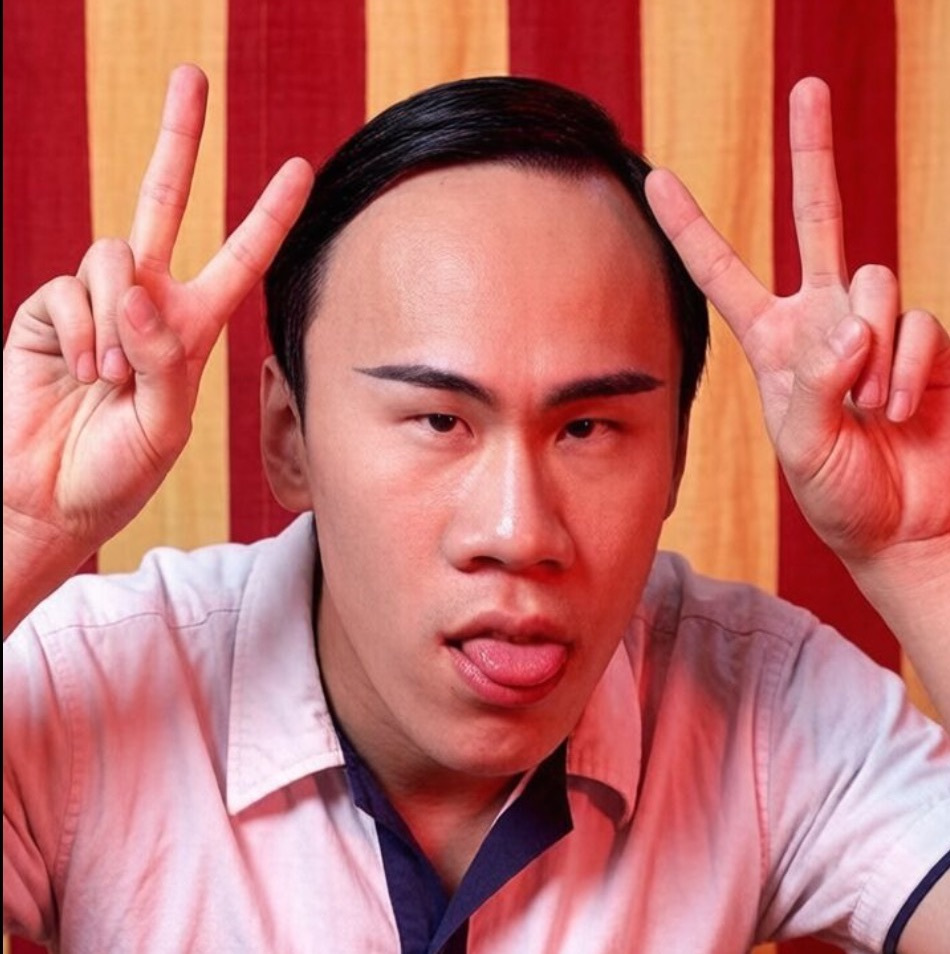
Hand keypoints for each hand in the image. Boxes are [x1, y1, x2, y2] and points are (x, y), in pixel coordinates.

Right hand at [2, 65, 312, 612]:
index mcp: (192, 330)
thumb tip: (139, 288)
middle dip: (178, 140)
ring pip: (112, 256)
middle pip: (163, 202)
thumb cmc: (116, 472)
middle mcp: (147, 304)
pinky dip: (77, 333)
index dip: (268, 216)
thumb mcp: (163, 427)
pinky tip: (78, 372)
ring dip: (114, 320)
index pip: (239, 261)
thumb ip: (162, 358)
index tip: (299, 168)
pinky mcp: (48, 308)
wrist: (47, 497)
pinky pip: (67, 290)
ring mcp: (97, 302)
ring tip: (108, 378)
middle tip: (192, 75)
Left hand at [645, 77, 949, 570]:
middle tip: (806, 87)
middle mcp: (823, 320)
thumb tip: (852, 324)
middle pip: (819, 218)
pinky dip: (910, 367)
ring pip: (875, 281)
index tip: (658, 180)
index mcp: (773, 343)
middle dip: (813, 153)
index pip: (722, 273)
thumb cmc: (843, 496)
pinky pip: (921, 324)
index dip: (692, 227)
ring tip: (870, 411)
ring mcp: (879, 326)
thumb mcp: (803, 446)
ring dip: (873, 349)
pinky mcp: (929, 342)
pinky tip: (899, 409)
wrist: (907, 527)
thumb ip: (815, 384)